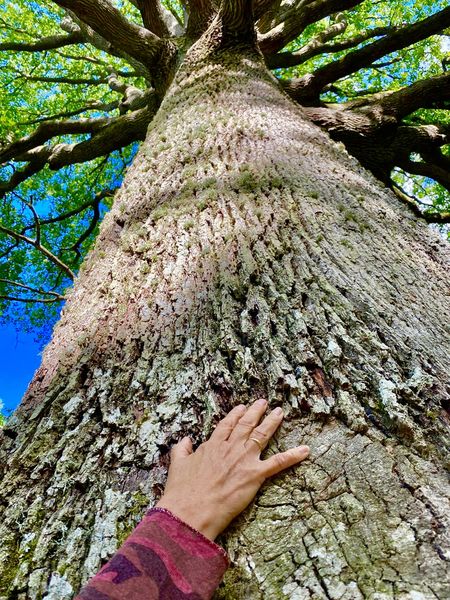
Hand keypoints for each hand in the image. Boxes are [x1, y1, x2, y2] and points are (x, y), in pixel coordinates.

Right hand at [156, 399, 309, 539]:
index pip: (226, 425)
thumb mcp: (177, 465)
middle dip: (256, 412)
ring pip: (262, 435)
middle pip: (246, 425)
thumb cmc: (182, 491)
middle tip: (263, 402)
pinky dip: (293, 456)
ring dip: (272, 422)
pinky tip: (305, 450)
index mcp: (212, 445)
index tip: (241, 407)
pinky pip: (278, 463)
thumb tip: (185, 440)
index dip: (235, 415)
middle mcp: (230, 447)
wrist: (191, 510)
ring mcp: (244, 459)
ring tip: (279, 412)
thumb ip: (182, 450)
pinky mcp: (255, 474)